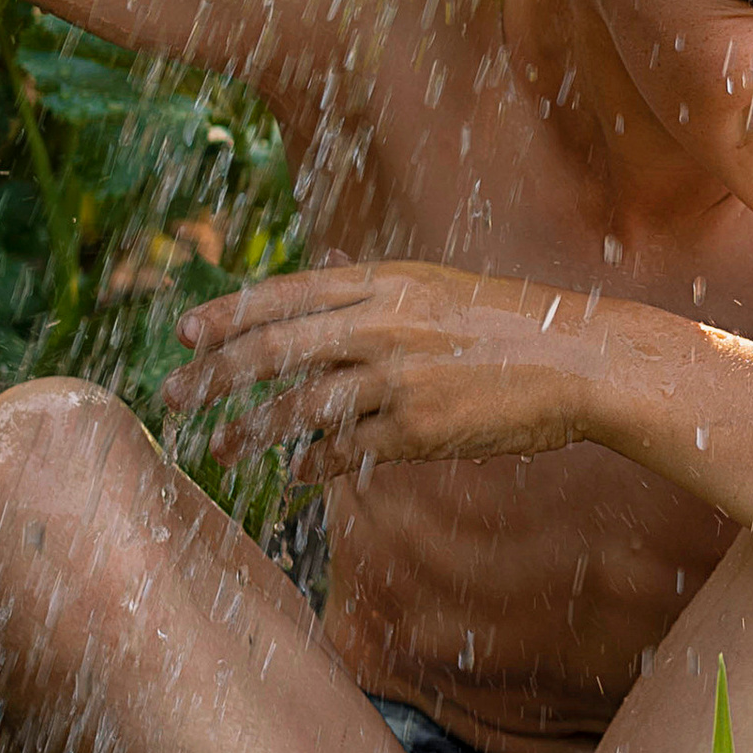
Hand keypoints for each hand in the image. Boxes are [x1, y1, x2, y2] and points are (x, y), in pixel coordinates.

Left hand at [163, 264, 606, 474]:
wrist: (578, 360)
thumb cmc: (507, 322)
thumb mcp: (435, 286)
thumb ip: (373, 296)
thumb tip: (312, 300)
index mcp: (386, 281)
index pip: (285, 294)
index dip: (228, 314)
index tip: (185, 334)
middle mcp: (384, 324)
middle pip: (274, 348)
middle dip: (214, 374)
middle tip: (174, 395)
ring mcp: (399, 378)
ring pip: (299, 405)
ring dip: (252, 429)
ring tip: (222, 447)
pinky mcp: (419, 430)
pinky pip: (346, 449)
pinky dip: (313, 461)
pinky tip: (297, 471)